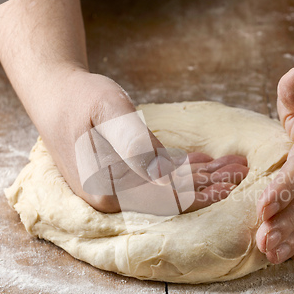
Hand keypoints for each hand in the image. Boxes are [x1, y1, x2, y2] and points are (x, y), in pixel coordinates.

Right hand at [34, 69, 248, 213]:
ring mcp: (116, 191)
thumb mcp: (109, 111)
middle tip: (241, 172)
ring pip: (168, 188)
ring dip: (201, 178)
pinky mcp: (119, 179)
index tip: (231, 184)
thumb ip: (135, 144)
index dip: (202, 193)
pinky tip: (205, 165)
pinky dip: (183, 171)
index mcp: (109, 189)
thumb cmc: (80, 98)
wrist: (53, 94)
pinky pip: (157, 179)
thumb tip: (164, 178)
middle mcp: (113, 198)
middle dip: (209, 185)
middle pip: (172, 197)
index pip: (167, 199)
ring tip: (231, 169)